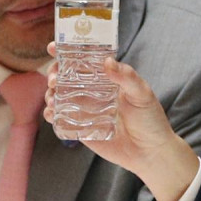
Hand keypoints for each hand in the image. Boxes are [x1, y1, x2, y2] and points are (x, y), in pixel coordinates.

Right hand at [44, 42, 198, 200]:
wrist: (150, 152)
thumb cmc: (150, 119)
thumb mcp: (142, 94)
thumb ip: (127, 77)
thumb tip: (107, 62)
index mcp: (106, 78)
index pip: (84, 60)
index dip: (66, 52)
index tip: (53, 47)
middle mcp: (93, 91)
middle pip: (65, 76)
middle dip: (53, 73)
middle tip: (54, 78)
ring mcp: (85, 109)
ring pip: (59, 96)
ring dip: (50, 93)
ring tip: (53, 95)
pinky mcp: (81, 128)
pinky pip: (60, 119)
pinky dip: (51, 113)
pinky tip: (51, 112)